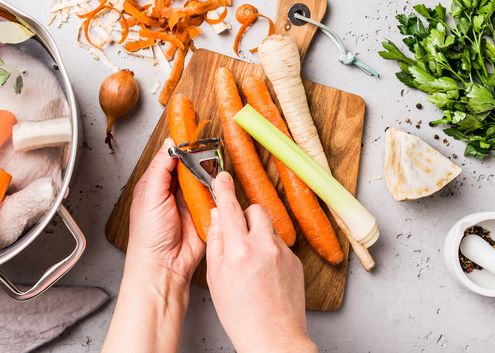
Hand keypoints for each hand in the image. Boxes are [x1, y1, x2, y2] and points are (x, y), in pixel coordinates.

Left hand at [126, 137, 205, 284]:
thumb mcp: (150, 196)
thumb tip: (169, 144)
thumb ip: (161, 169)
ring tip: (213, 164)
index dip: (180, 145)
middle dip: (198, 157)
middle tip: (208, 145)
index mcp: (155, 184)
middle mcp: (172, 191)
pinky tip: (218, 185)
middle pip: (189, 166)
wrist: (164, 266)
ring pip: (203, 179)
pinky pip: (214, 196)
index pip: (169, 158)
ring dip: (208, 174)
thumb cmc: (149, 237)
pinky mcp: (204, 213)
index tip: (191, 129)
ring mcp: (189, 202)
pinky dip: (217, 191)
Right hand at [206, 172, 315, 352]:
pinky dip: (270, 250)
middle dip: (244, 217)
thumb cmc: (241, 314)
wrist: (273, 338)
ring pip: (268, 226)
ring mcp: (283, 253)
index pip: (229, 207)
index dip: (224, 189)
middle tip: (237, 236)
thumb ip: (216, 242)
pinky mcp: (296, 261)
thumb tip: (218, 217)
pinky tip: (264, 271)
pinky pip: (280, 243)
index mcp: (238, 250)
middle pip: (254, 210)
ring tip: (251, 259)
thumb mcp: (215, 277)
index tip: (221, 177)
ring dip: (258, 233)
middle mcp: (263, 246)